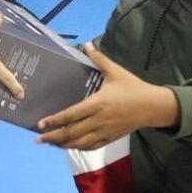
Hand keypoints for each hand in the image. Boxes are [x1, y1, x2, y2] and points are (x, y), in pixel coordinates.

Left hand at [35, 44, 178, 149]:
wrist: (153, 106)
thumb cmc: (133, 88)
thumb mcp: (116, 71)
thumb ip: (99, 59)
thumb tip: (87, 44)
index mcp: (97, 103)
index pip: (71, 115)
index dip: (54, 121)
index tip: (40, 124)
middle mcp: (98, 120)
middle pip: (71, 133)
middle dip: (53, 137)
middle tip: (38, 139)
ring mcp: (104, 131)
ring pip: (79, 142)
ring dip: (63, 144)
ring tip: (50, 143)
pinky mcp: (110, 138)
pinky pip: (91, 146)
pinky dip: (78, 147)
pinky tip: (70, 147)